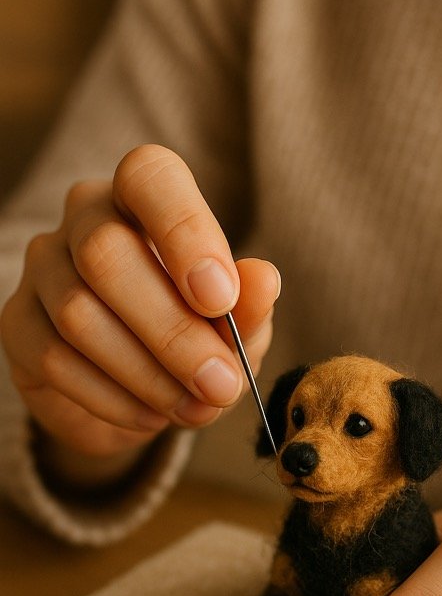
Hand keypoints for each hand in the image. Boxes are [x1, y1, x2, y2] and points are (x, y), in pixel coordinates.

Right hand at [0, 144, 279, 483]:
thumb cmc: (196, 337)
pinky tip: (151, 416)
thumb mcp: (237, 328)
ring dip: (147, 375)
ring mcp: (43, 268)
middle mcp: (85, 217)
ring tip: (195, 409)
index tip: (219, 299)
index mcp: (145, 197)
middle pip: (105, 254)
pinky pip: (56, 361)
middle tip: (220, 384)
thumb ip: (249, 305)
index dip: (185, 233)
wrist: (139, 391)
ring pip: (78, 315)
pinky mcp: (18, 324)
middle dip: (172, 332)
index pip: (150, 179)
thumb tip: (264, 279)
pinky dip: (113, 399)